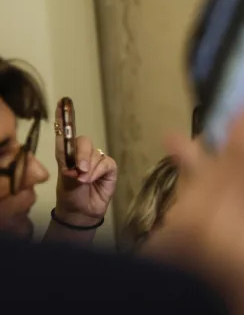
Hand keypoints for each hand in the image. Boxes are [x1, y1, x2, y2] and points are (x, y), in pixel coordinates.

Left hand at [53, 100, 117, 226]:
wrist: (81, 212)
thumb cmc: (69, 195)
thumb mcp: (64, 179)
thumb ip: (70, 167)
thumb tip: (80, 166)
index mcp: (66, 153)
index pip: (65, 132)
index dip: (64, 117)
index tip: (63, 103)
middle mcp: (81, 154)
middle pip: (82, 141)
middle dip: (81, 154)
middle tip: (77, 170)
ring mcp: (96, 160)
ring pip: (95, 154)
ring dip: (89, 169)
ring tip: (83, 181)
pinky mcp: (109, 168)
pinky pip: (106, 162)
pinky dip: (98, 171)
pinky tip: (93, 180)